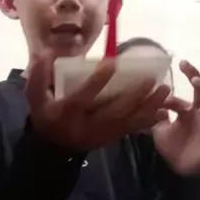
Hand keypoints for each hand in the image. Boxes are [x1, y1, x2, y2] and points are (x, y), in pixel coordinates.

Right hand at [25, 51, 170, 150]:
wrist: (53, 147)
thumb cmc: (46, 115)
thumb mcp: (35, 96)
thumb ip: (39, 75)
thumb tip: (46, 52)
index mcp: (67, 112)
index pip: (83, 97)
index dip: (97, 81)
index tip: (112, 63)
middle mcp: (86, 125)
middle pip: (113, 111)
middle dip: (133, 96)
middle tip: (151, 78)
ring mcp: (100, 134)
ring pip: (127, 121)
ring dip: (147, 107)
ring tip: (164, 91)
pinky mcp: (110, 138)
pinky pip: (131, 130)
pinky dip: (147, 120)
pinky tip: (163, 111)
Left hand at [151, 61, 199, 174]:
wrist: (181, 170)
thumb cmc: (172, 148)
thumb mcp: (158, 128)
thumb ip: (156, 114)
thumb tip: (153, 100)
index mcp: (188, 109)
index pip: (184, 94)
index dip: (170, 93)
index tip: (159, 91)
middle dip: (196, 75)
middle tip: (185, 65)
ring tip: (196, 82)